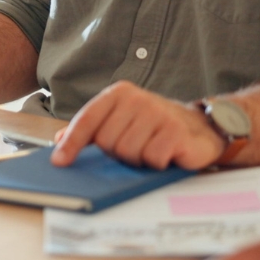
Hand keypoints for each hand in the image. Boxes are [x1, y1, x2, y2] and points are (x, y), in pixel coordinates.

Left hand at [50, 81, 223, 168]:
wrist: (201, 127)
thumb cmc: (155, 127)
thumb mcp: (122, 121)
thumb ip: (93, 129)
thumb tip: (59, 141)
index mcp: (118, 94)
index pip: (87, 119)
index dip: (71, 142)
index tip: (60, 162)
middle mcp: (137, 99)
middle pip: (107, 142)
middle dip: (117, 154)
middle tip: (134, 150)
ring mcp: (157, 113)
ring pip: (128, 153)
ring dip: (138, 161)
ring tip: (149, 151)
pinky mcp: (176, 132)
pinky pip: (151, 160)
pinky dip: (156, 165)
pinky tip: (165, 155)